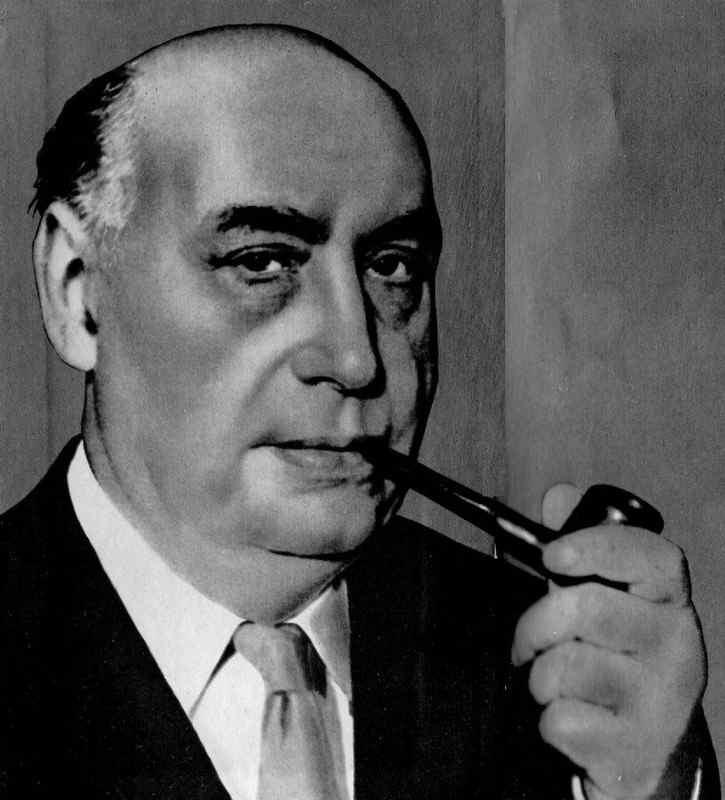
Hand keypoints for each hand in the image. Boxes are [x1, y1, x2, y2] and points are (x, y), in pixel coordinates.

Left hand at [511, 484, 706, 799]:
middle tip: (528, 641)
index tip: (552, 553)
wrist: (645, 753)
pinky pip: (561, 720)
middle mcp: (677, 645)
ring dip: (539, 676)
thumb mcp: (604, 601)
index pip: (652, 556)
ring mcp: (662, 700)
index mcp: (669, 601)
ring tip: (554, 683)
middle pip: (587, 609)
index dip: (599, 547)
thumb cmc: (615, 662)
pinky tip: (571, 719)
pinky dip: (548, 721)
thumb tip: (558, 495)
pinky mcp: (636, 747)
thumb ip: (579, 550)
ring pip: (565, 667)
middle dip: (535, 624)